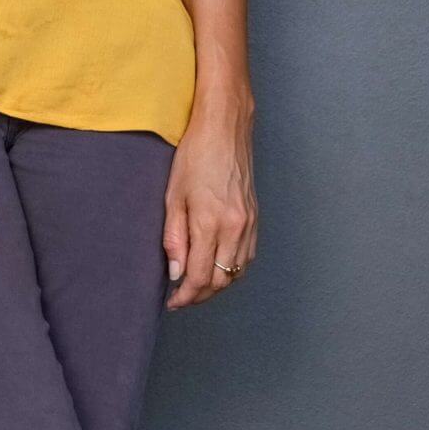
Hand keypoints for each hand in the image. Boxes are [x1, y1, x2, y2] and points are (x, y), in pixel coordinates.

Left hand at [162, 89, 256, 309]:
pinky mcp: (255, 218)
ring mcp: (249, 224)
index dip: (185, 296)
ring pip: (237, 273)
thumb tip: (176, 272)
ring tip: (196, 284)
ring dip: (217, 284)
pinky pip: (247, 257)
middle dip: (200, 295)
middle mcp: (235, 228)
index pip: (201, 277)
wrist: (225, 128)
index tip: (172, 301)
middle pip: (221, 281)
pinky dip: (232, 269)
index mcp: (211, 223)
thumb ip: (174, 237)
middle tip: (181, 296)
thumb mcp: (173, 195)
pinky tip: (217, 265)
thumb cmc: (195, 155)